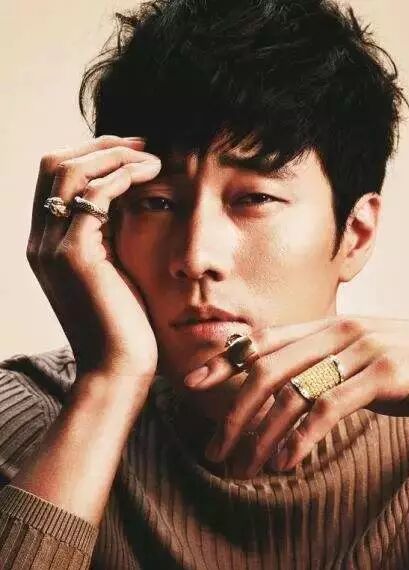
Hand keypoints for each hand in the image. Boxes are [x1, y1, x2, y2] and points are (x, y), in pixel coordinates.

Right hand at [27, 135, 161, 392]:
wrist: (117, 368)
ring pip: (69, 171)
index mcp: (48, 244)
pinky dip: (121, 176)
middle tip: (142, 146)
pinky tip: (151, 175)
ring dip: (113, 156)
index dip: (93, 155)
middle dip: (100, 146)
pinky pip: (93, 195)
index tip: (132, 152)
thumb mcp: (113, 270)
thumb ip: (110, 234)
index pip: (56, 178)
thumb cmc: (124, 324)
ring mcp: (52, 247)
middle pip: (54, 164)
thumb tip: (129, 197)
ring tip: (151, 159)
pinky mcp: (74, 256)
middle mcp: (41, 241)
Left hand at [183, 316, 408, 477]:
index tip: (192, 383)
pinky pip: (332, 406)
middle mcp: (337, 332)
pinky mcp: (386, 372)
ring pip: (294, 393)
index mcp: (326, 326)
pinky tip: (287, 461)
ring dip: (263, 435)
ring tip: (245, 467)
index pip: (262, 340)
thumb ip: (321, 362)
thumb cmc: (406, 359)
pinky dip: (304, 436)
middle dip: (234, 411)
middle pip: (268, 370)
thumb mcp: (357, 355)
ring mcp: (361, 350)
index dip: (225, 360)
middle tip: (215, 447)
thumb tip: (284, 387)